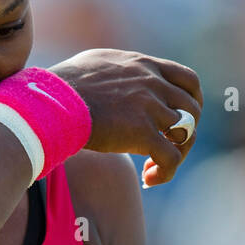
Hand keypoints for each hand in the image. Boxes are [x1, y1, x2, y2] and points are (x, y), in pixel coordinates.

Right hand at [49, 48, 202, 184]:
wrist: (50, 102)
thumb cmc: (60, 88)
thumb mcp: (94, 64)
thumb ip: (115, 71)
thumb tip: (110, 79)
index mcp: (144, 66)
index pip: (188, 80)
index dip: (193, 103)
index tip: (182, 121)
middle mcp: (152, 83)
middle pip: (192, 110)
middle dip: (185, 134)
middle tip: (165, 150)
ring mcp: (149, 107)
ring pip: (186, 134)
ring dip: (174, 155)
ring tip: (152, 169)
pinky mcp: (142, 133)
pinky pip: (171, 157)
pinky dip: (166, 172)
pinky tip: (149, 179)